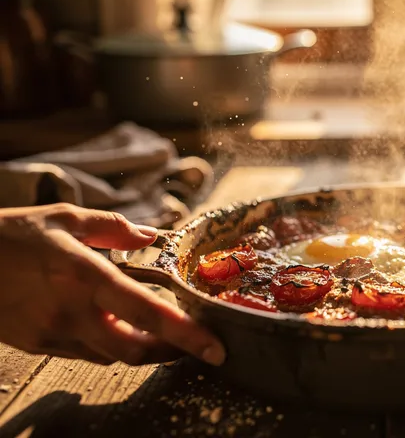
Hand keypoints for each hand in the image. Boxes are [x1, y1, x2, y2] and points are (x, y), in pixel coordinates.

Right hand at [0, 203, 224, 365]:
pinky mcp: (37, 346)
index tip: (215, 347)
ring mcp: (52, 333)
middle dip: (169, 352)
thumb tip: (151, 235)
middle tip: (190, 343)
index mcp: (84, 274)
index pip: (146, 312)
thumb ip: (113, 227)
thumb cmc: (10, 234)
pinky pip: (84, 353)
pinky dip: (106, 342)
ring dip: (137, 346)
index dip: (185, 335)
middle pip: (135, 351)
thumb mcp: (64, 217)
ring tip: (151, 326)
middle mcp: (71, 311)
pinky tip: (107, 322)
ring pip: (111, 355)